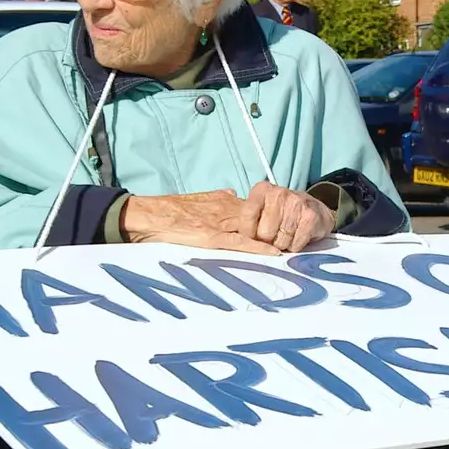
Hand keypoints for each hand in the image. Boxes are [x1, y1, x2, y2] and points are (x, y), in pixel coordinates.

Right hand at [120, 190, 280, 253]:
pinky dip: (257, 248)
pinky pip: (239, 243)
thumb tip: (233, 194)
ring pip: (254, 230)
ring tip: (296, 249)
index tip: (290, 222)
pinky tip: (273, 254)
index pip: (255, 208)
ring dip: (275, 239)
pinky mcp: (210, 237)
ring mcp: (219, 224)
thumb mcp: (196, 200)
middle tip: (302, 237)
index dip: (274, 216)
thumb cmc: (166, 211)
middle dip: (281, 228)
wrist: (146, 215)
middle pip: (261, 218)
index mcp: (222, 201)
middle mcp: (224, 210)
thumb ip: (216, 198)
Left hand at [238, 181, 336, 252]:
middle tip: (272, 236)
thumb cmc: (282, 212)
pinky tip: (296, 237)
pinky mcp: (310, 217)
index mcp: (262, 190)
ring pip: (280, 241)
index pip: (247, 215)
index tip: (251, 236)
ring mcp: (296, 204)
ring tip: (285, 235)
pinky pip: (295, 244)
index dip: (247, 231)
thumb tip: (234, 238)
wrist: (314, 209)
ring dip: (282, 244)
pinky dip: (295, 246)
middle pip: (263, 233)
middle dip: (267, 241)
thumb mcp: (262, 208)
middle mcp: (279, 193)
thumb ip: (247, 219)